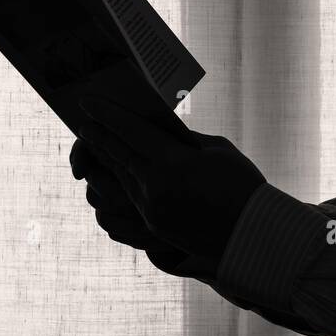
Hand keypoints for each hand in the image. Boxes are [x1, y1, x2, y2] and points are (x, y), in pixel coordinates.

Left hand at [75, 95, 266, 261]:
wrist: (251, 233)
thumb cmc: (242, 184)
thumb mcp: (216, 150)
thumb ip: (183, 138)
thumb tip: (158, 128)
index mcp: (173, 162)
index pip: (130, 130)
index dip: (106, 114)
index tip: (87, 102)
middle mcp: (155, 186)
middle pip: (117, 153)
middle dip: (98, 136)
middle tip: (84, 123)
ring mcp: (151, 209)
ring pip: (120, 177)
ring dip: (108, 159)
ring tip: (99, 145)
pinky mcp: (152, 225)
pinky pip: (129, 198)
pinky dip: (122, 180)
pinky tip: (121, 171)